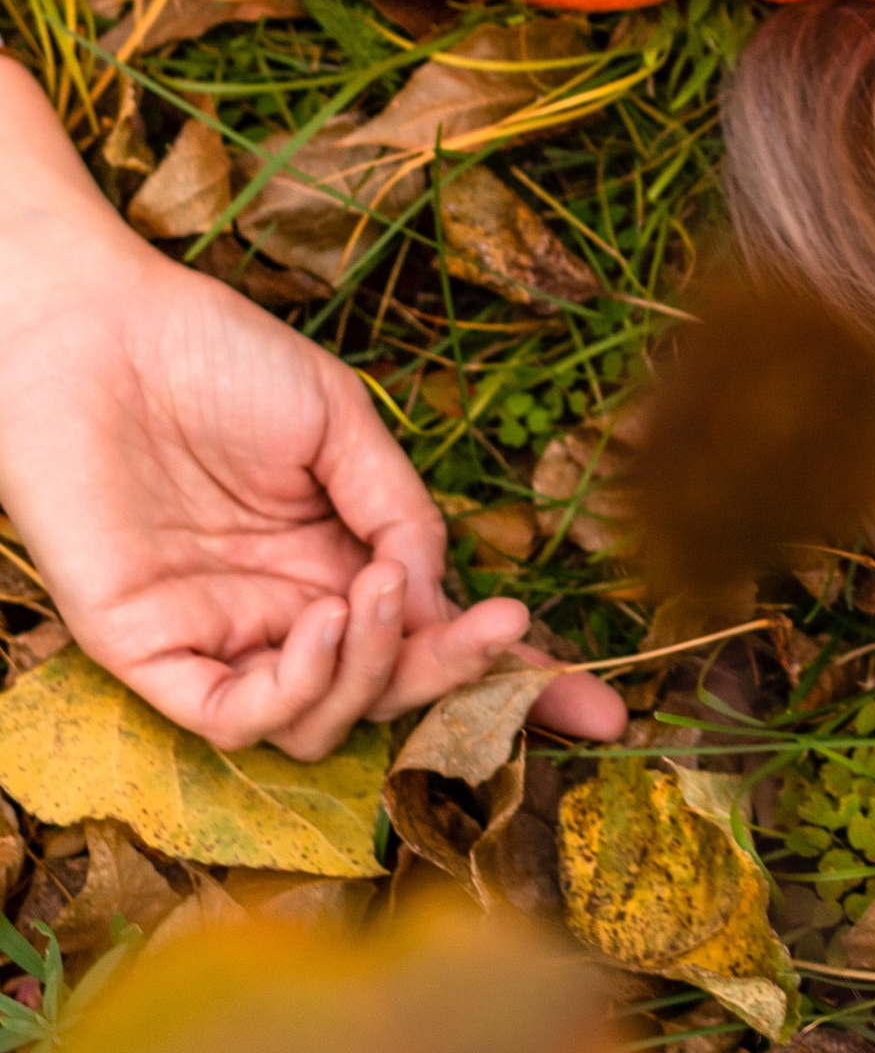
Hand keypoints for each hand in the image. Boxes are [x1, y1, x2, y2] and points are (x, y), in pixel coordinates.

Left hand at [0, 61, 622, 758]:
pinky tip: (323, 619)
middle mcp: (287, 612)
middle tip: (504, 631)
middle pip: (391, 692)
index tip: (601, 708)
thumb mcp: (339, 422)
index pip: (433, 639)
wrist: (96, 331)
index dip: (516, 682)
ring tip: (379, 588)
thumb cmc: (213, 355)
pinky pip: (237, 715)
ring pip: (322, 721)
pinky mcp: (150, 657)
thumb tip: (447, 594)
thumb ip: (398, 511)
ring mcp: (221, 639)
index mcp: (339, 558)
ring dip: (373, 669)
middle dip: (460, 677)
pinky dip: (295, 688)